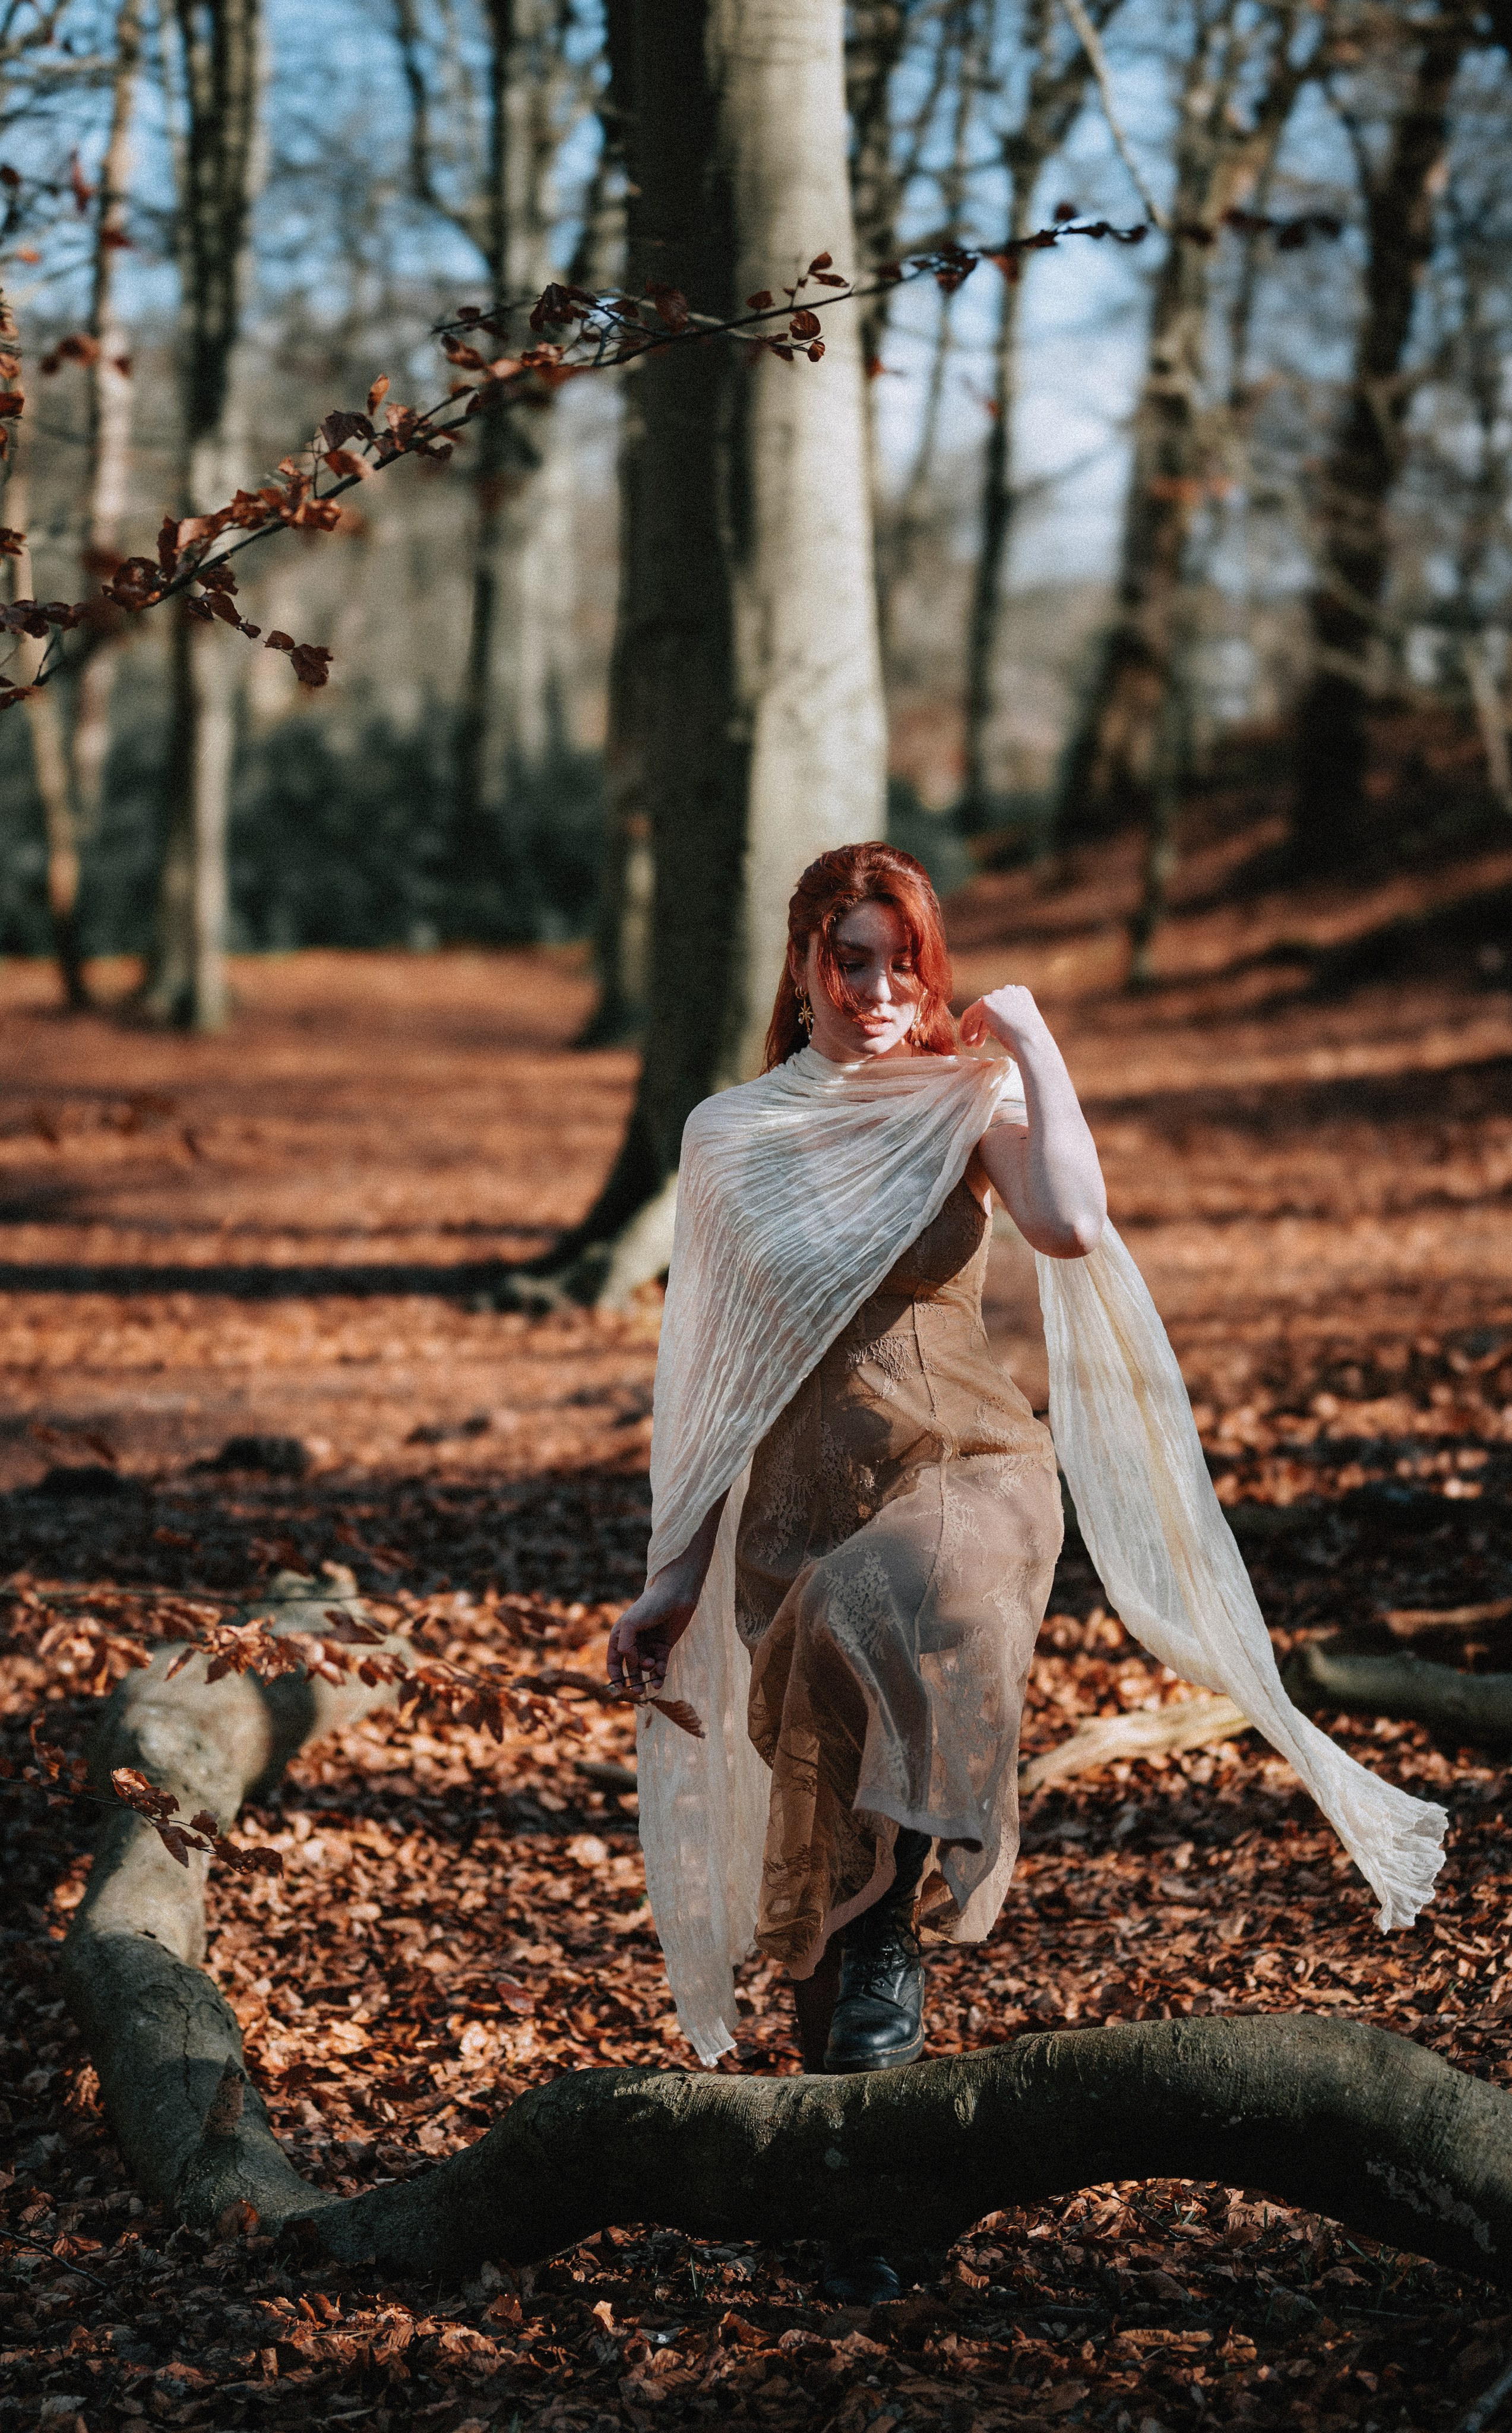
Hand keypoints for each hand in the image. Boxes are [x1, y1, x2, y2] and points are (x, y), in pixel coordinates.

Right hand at [606, 1574, 697, 1699]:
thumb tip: (630, 1663)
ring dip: (648, 1677)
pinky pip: (660, 1665)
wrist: (675, 1596)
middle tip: (638, 1692)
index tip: (620, 1689)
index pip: (613, 1661)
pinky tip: (660, 1678)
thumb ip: (625, 1646)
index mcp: (620, 1636)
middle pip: (630, 1668)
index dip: (615, 1676)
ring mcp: (649, 1645)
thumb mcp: (630, 1624)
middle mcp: (633, 1642)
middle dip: (633, 1681)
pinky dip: (659, 1674)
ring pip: (646, 1669)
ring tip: (653, 1682)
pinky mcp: (664, 1647)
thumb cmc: (650, 1606)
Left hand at [959, 983, 1047, 1054]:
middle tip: (977, 1041)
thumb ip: (1011, 1019)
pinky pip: (969, 1015)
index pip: (1001, 1006)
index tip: (990, 1035)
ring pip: (979, 1012)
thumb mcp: (1024, 1025)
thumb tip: (995, 1027)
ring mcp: (996, 995)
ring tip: (970, 1044)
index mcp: (1021, 993)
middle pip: (989, 1008)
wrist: (1031, 1041)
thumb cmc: (1031, 1040)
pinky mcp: (984, 1004)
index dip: (993, 1022)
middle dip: (982, 1027)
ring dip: (973, 1029)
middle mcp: (1009, 990)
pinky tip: (965, 1039)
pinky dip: (965, 1027)